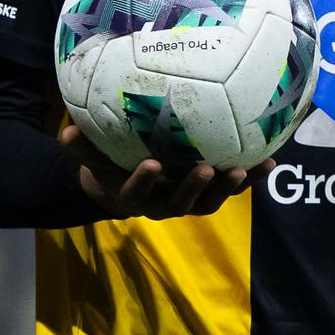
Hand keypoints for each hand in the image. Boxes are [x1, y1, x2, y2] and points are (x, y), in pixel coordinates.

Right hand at [60, 124, 273, 220]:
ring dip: (229, 187)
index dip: (144, 182)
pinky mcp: (209, 193)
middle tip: (207, 169)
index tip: (151, 164)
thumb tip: (65, 130)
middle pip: (181, 203)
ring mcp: (189, 201)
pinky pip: (232, 188)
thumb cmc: (108, 165)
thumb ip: (81, 147)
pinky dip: (251, 178)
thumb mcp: (92, 158)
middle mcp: (163, 203)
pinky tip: (269, 161)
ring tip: (244, 169)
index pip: (135, 192)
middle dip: (194, 188)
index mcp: (133, 194)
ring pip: (210, 200)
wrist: (125, 186)